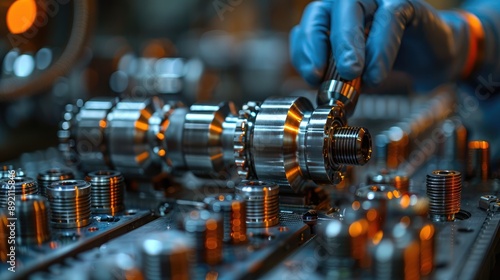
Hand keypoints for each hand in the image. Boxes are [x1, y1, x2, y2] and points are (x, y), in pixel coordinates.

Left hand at [290, 0, 469, 89]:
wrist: (430, 58)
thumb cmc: (386, 63)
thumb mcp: (352, 75)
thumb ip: (333, 74)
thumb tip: (317, 83)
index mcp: (332, 18)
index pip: (309, 25)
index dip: (305, 49)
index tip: (312, 76)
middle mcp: (351, 3)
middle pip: (325, 11)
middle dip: (320, 45)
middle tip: (323, 75)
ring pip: (354, 6)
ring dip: (348, 42)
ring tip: (352, 74)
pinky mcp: (405, 3)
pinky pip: (390, 18)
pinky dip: (380, 48)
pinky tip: (376, 74)